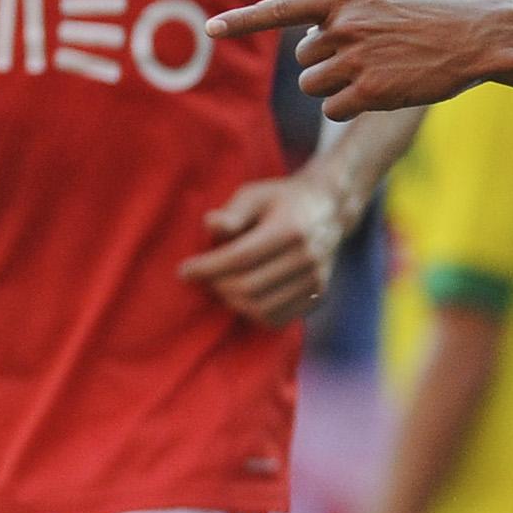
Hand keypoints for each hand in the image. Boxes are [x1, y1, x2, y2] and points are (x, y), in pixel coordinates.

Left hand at [179, 171, 354, 325]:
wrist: (328, 210)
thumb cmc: (281, 200)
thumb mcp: (255, 194)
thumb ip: (232, 211)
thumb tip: (210, 225)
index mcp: (290, 229)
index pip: (240, 257)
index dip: (207, 268)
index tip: (184, 271)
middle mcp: (307, 258)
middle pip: (249, 286)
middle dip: (216, 286)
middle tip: (202, 277)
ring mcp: (315, 279)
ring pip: (262, 308)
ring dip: (232, 302)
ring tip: (221, 286)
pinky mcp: (317, 295)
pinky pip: (278, 318)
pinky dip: (253, 313)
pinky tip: (242, 297)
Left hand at [208, 0, 491, 118]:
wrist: (476, 34)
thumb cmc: (433, 14)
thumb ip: (344, 9)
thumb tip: (307, 40)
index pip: (280, 10)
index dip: (242, 21)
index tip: (210, 29)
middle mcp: (344, 25)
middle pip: (305, 61)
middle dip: (327, 65)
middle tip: (368, 59)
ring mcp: (357, 58)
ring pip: (316, 87)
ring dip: (336, 88)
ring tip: (377, 75)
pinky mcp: (372, 90)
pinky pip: (335, 108)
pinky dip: (350, 107)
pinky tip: (381, 93)